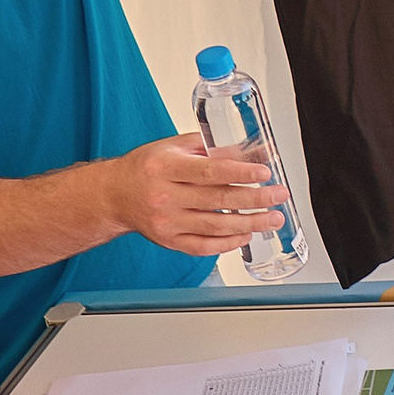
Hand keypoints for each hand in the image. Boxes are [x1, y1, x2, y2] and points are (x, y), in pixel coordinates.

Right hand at [114, 133, 289, 257]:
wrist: (114, 194)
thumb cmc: (147, 167)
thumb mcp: (176, 147)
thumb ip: (213, 147)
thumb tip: (253, 149)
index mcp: (166, 167)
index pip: (210, 171)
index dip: (241, 173)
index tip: (264, 173)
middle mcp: (165, 196)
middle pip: (218, 200)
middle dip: (256, 199)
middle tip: (279, 195)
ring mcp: (167, 222)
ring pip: (216, 227)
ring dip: (250, 224)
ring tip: (273, 218)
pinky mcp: (169, 241)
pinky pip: (204, 247)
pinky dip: (228, 243)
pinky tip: (246, 234)